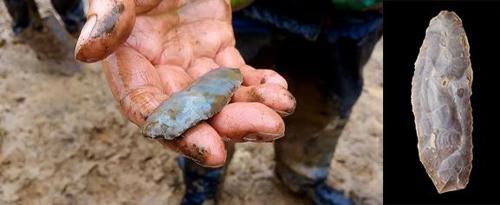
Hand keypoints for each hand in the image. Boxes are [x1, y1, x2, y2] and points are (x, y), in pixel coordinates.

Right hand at [75, 0, 295, 166]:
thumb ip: (109, 17)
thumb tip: (87, 50)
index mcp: (130, 64)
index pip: (149, 109)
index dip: (179, 132)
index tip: (213, 150)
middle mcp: (161, 73)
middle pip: (194, 112)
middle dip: (230, 124)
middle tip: (268, 127)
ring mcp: (191, 64)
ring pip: (222, 97)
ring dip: (253, 108)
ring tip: (282, 107)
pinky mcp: (217, 51)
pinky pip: (239, 76)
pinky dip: (260, 85)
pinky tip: (279, 90)